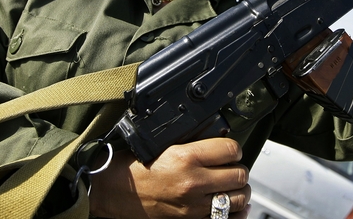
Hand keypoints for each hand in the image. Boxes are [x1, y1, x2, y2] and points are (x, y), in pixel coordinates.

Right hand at [88, 138, 250, 217]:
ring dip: (238, 191)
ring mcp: (194, 206)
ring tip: (232, 186)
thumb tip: (215, 140)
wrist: (113, 192)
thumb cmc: (133, 169)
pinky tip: (232, 206)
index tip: (230, 150)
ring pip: (238, 199)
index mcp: (186, 157)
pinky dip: (234, 213)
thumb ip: (191, 143)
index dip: (233, 148)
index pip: (231, 149)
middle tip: (231, 167)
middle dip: (238, 169)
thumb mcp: (162, 145)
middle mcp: (193, 182)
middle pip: (239, 175)